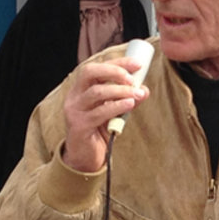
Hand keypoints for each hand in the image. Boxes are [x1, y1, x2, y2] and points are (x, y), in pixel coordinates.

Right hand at [62, 57, 149, 171]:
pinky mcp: (79, 125)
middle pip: (90, 72)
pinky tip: (130, 104)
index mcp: (81, 88)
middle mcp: (75, 96)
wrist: (84, 157)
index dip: (117, 62)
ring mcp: (75, 110)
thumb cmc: (99, 129)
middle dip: (114, 71)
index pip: (97, 67)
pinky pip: (100, 112)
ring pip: (96, 92)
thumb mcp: (115, 111)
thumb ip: (127, 99)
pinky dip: (117, 106)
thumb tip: (143, 89)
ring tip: (136, 94)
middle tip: (132, 79)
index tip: (137, 64)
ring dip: (120, 91)